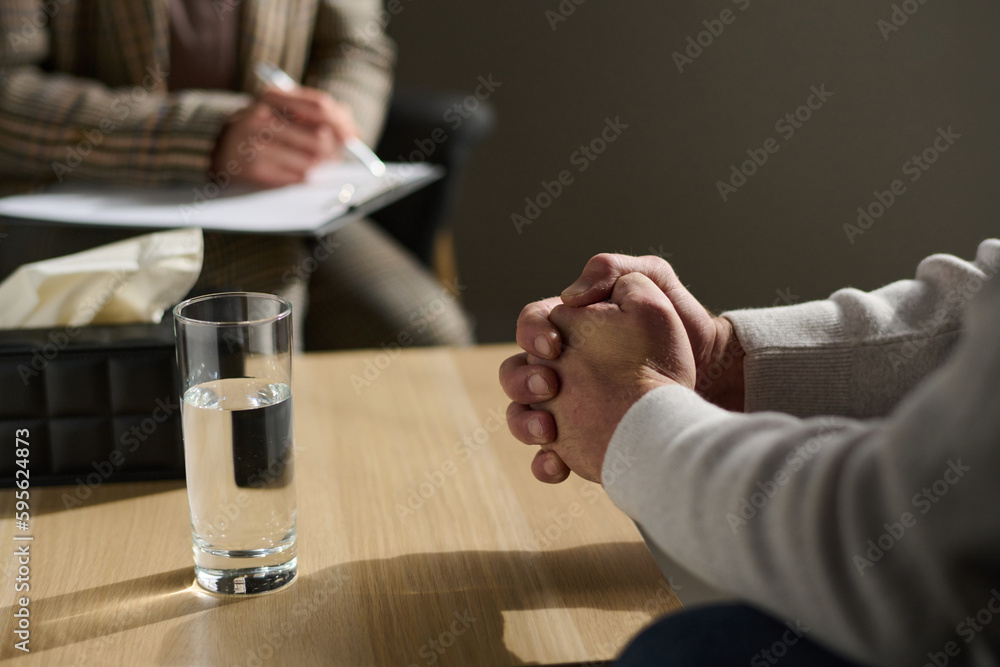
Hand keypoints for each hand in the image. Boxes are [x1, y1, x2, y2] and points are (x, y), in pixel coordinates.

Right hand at [211, 86, 359, 187]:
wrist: (218, 148)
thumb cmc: (260, 129)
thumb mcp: (280, 110)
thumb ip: (314, 113)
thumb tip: (353, 134)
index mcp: (271, 96)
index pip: (321, 106)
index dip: (342, 124)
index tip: (353, 138)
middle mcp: (262, 117)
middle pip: (321, 138)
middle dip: (332, 151)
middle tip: (332, 156)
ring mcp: (256, 144)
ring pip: (312, 162)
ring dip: (317, 166)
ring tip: (309, 163)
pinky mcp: (255, 170)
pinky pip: (296, 178)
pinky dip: (302, 177)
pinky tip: (293, 171)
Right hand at [529, 273, 695, 482]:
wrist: (715, 374)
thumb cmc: (684, 323)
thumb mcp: (654, 282)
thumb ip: (613, 271)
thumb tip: (569, 296)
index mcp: (570, 328)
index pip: (531, 325)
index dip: (532, 333)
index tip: (555, 346)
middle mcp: (561, 368)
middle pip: (514, 373)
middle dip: (521, 381)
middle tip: (550, 386)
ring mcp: (567, 408)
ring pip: (521, 417)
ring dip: (524, 424)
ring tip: (548, 430)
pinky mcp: (582, 444)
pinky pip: (548, 458)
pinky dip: (545, 463)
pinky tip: (558, 465)